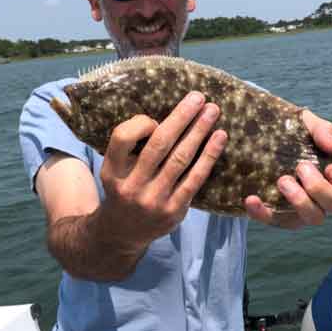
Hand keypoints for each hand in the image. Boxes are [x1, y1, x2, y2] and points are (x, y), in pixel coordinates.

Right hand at [97, 92, 226, 250]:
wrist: (123, 233)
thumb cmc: (124, 188)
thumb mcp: (114, 169)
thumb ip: (131, 147)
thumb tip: (167, 117)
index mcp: (112, 171)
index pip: (123, 137)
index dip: (141, 123)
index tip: (156, 118)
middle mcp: (132, 186)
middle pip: (158, 144)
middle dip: (181, 117)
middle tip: (198, 97)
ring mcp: (154, 200)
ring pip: (181, 159)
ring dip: (199, 131)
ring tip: (213, 111)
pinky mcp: (175, 210)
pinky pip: (196, 178)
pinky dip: (209, 155)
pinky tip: (219, 137)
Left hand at [245, 109, 331, 228]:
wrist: (259, 139)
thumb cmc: (293, 134)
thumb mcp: (307, 125)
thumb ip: (322, 130)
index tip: (331, 168)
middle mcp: (323, 198)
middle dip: (320, 188)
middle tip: (301, 167)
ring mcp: (302, 210)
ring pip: (313, 217)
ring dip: (300, 201)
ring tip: (282, 180)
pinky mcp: (278, 216)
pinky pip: (273, 220)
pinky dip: (262, 213)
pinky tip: (251, 199)